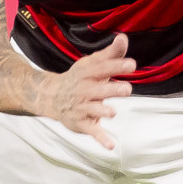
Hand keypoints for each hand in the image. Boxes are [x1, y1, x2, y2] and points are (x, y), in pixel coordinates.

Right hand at [42, 34, 134, 149]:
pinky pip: (92, 131)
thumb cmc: (80, 78)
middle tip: (127, 89)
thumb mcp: (93, 64)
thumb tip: (124, 37)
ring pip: (93, 109)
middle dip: (111, 89)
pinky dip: (101, 139)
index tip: (132, 65)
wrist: (50, 96)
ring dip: (102, 111)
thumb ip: (111, 54)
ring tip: (113, 112)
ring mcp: (82, 108)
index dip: (116, 66)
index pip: (102, 69)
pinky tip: (112, 146)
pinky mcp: (82, 123)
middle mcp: (84, 90)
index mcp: (88, 74)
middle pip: (98, 90)